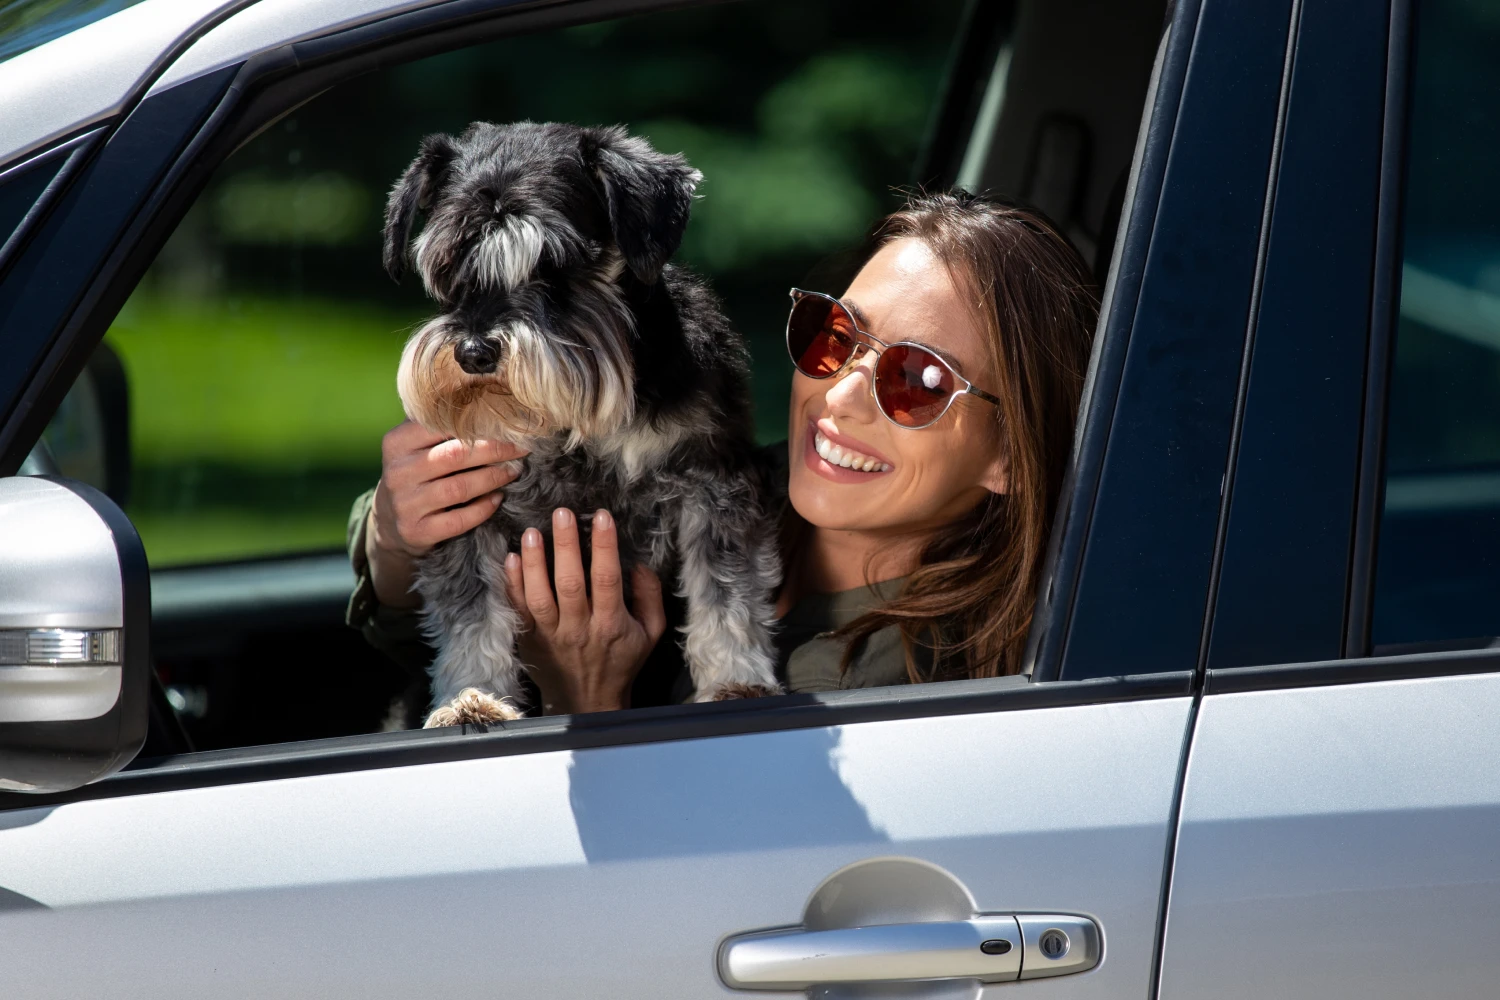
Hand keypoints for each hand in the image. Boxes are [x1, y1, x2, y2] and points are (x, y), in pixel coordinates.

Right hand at [365, 420, 528, 607]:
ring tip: (514, 470)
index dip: (478, 423)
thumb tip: (488, 399)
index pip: (440, 426)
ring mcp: (406, 504)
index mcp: (397, 443)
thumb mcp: (414, 445)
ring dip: (493, 478)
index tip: (508, 422)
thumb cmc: (415, 472)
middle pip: (455, 455)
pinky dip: (483, 509)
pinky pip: (458, 520)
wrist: (390, 521)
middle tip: (522, 447)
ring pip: (459, 488)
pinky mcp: (417, 531)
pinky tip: (498, 499)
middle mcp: (398, 472)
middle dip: (495, 450)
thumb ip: (438, 424)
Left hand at [505, 508, 667, 714]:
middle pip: (569, 583)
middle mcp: (579, 629)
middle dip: (565, 546)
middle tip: (561, 513)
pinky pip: (518, 609)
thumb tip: (640, 563)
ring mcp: (551, 636)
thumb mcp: (650, 633)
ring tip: (533, 532)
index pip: (607, 579)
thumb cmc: (622, 663)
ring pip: (539, 595)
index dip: (604, 546)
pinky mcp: (530, 640)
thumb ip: (649, 597)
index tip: (602, 516)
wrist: (588, 703)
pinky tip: (511, 558)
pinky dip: (512, 584)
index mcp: (611, 625)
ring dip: (534, 562)